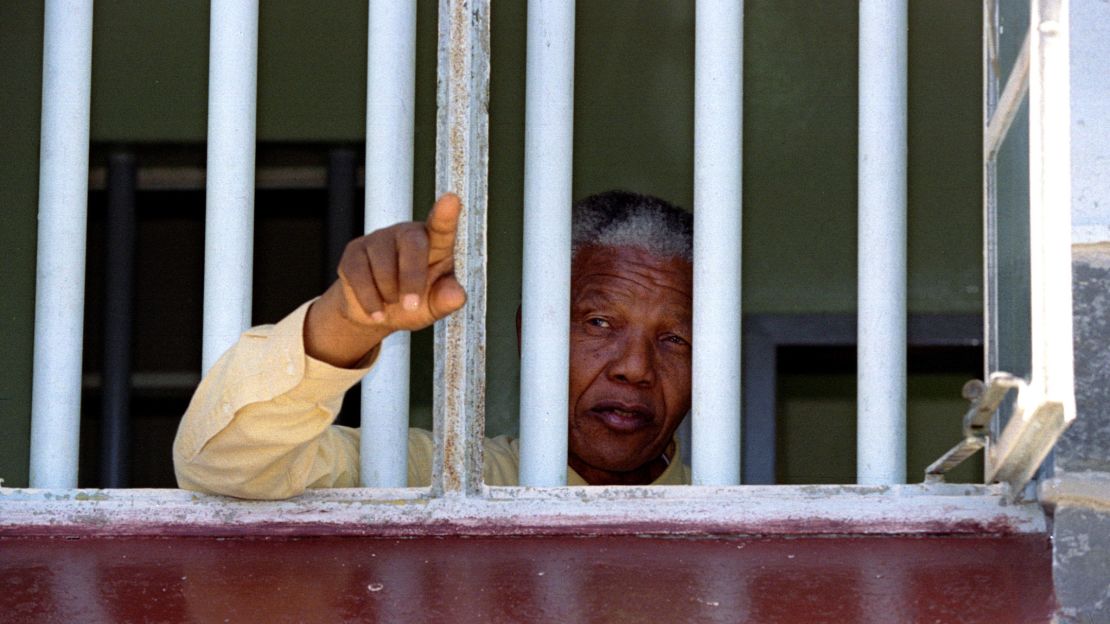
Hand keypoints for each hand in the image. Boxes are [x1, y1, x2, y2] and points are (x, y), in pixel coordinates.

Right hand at [305, 193, 466, 367]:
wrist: (377, 313)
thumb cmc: (414, 303)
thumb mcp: (434, 307)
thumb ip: (446, 300)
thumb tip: (457, 296)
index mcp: (435, 244)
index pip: (441, 227)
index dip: (445, 215)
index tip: (452, 200)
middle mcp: (407, 234)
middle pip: (412, 245)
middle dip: (412, 278)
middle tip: (411, 305)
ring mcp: (379, 239)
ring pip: (383, 264)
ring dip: (389, 293)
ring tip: (392, 304)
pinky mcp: (355, 250)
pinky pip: (359, 274)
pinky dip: (369, 299)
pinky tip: (377, 311)